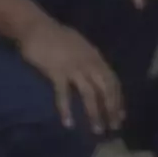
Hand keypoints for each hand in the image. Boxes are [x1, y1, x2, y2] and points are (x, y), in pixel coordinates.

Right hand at [9, 12, 125, 138]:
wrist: (36, 27)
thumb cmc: (56, 37)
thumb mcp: (80, 46)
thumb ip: (89, 60)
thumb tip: (97, 75)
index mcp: (95, 57)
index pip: (112, 80)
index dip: (118, 98)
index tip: (121, 115)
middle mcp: (89, 62)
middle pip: (105, 89)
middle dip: (111, 109)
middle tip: (113, 128)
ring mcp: (73, 67)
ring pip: (89, 93)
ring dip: (94, 112)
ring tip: (97, 129)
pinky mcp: (56, 72)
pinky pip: (64, 94)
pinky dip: (66, 109)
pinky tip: (68, 123)